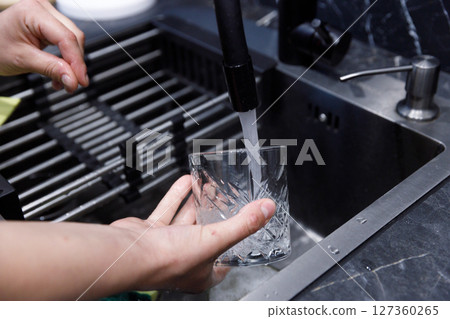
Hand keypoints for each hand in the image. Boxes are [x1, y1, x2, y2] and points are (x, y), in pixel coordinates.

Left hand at [0, 0, 87, 92]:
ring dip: (71, 63)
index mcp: (32, 11)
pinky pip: (66, 42)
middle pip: (73, 37)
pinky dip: (66, 60)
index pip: (65, 37)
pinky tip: (60, 72)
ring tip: (64, 81)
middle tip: (74, 84)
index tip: (80, 80)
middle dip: (75, 63)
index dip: (76, 61)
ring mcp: (47, 16)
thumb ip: (51, 69)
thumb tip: (73, 80)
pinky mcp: (49, 26)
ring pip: (73, 41)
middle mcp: (43, 9)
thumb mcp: (23, 60)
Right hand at [111, 175, 275, 292]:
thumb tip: (266, 210)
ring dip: (198, 202)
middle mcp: (184, 261)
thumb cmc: (166, 260)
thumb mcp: (215, 240)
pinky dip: (178, 196)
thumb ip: (243, 224)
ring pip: (187, 220)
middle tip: (226, 199)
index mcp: (202, 272)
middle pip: (206, 234)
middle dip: (217, 214)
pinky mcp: (151, 232)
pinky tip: (186, 182)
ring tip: (210, 186)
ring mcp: (166, 245)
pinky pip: (168, 210)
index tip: (244, 228)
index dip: (237, 245)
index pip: (226, 259)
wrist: (127, 253)